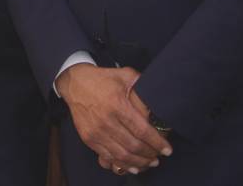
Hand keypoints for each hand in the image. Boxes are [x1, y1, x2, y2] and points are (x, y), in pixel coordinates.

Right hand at [56, 64, 171, 173]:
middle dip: (150, 154)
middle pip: (133, 146)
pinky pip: (107, 157)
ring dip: (139, 162)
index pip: (142, 130)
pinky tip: (132, 166)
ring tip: (149, 163)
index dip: (157, 143)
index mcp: (117, 104)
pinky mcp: (88, 138)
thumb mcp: (126, 75)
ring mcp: (96, 131)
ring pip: (122, 155)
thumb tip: (157, 106)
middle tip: (159, 156)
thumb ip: (143, 89)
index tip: (167, 149)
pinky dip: (122, 164)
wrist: (75, 83)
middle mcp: (106, 120)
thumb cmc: (103, 79)